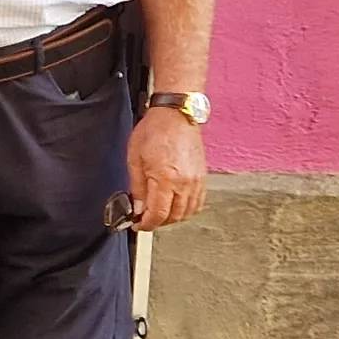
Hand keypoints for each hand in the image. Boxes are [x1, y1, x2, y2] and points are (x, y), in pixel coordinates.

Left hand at [126, 108, 205, 230]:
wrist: (177, 114)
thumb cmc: (155, 130)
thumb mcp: (135, 158)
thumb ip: (137, 187)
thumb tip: (137, 208)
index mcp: (165, 178)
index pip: (158, 214)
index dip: (146, 224)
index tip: (138, 224)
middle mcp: (184, 183)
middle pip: (173, 217)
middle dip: (158, 222)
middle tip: (145, 217)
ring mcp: (196, 181)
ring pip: (187, 213)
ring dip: (172, 217)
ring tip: (159, 211)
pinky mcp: (203, 177)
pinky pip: (197, 203)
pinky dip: (186, 209)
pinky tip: (175, 204)